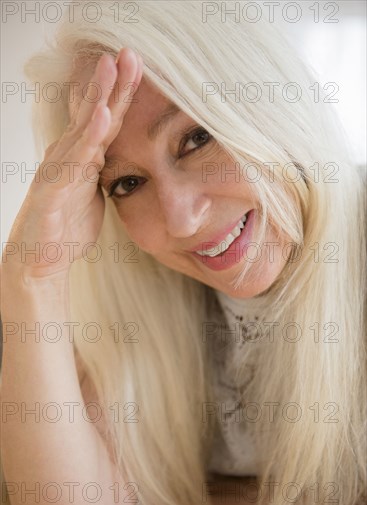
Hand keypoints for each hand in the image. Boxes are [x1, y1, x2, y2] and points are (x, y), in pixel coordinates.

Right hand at [3, 48, 142, 279]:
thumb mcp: (93, 191)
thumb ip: (103, 169)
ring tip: (112, 68)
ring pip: (82, 130)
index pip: (106, 121)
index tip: (139, 67)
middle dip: (112, 84)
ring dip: (98, 98)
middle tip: (129, 52)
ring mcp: (59, 171)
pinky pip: (73, 161)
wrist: (42, 260)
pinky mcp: (52, 190)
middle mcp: (69, 157)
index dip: (121, 94)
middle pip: (94, 115)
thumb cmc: (67, 225)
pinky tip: (100, 118)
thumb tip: (119, 155)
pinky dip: (87, 138)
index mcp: (82, 157)